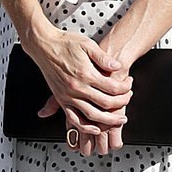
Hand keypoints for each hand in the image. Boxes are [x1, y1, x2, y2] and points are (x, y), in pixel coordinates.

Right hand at [30, 29, 132, 157]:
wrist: (43, 45)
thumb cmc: (64, 43)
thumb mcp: (87, 44)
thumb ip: (103, 58)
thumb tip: (117, 66)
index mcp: (85, 74)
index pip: (112, 87)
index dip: (125, 87)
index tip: (128, 83)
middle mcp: (76, 88)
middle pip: (106, 103)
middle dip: (121, 102)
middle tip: (128, 98)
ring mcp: (68, 96)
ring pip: (92, 115)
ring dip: (108, 121)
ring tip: (118, 120)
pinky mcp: (61, 100)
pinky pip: (74, 119)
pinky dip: (86, 127)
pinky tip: (96, 128)